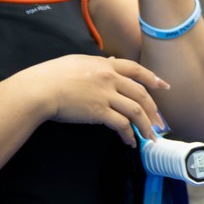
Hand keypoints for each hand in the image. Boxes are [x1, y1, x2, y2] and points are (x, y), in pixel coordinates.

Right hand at [19, 54, 169, 146]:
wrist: (39, 89)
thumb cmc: (51, 76)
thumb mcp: (77, 62)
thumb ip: (97, 64)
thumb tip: (110, 62)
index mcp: (104, 65)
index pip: (136, 70)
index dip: (153, 78)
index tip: (164, 86)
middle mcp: (110, 78)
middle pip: (141, 93)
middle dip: (153, 110)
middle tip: (159, 122)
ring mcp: (106, 95)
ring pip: (136, 110)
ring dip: (145, 126)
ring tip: (150, 137)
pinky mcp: (99, 112)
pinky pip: (122, 124)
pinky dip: (128, 135)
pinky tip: (130, 142)